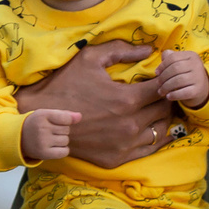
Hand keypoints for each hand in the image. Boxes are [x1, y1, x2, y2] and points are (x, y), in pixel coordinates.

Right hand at [18, 40, 180, 168]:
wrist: (42, 121)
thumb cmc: (65, 85)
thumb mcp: (90, 58)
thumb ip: (121, 50)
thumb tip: (149, 50)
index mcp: (127, 100)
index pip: (163, 89)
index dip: (165, 80)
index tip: (159, 76)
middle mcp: (130, 125)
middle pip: (164, 110)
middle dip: (166, 98)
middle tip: (161, 91)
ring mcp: (124, 145)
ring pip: (160, 131)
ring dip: (162, 118)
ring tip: (156, 108)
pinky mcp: (117, 159)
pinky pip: (148, 150)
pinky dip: (154, 138)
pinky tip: (152, 128)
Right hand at [20, 108, 81, 161]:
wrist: (19, 138)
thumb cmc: (37, 124)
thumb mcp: (47, 114)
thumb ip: (64, 114)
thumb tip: (80, 116)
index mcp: (42, 115)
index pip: (66, 118)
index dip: (66, 121)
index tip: (57, 122)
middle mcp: (42, 128)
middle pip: (67, 130)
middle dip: (61, 131)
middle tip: (49, 131)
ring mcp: (42, 141)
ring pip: (66, 141)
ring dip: (61, 140)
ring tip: (49, 139)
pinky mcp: (43, 153)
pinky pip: (64, 152)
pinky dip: (63, 150)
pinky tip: (54, 147)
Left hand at [154, 48, 208, 111]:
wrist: (201, 88)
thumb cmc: (186, 73)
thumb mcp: (180, 62)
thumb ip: (170, 57)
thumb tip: (163, 57)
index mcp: (192, 55)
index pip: (173, 57)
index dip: (162, 65)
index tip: (156, 73)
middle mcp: (197, 65)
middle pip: (175, 68)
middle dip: (163, 77)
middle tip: (158, 83)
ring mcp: (199, 78)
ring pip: (178, 81)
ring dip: (166, 87)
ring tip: (161, 91)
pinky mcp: (198, 90)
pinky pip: (183, 93)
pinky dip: (174, 95)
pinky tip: (168, 96)